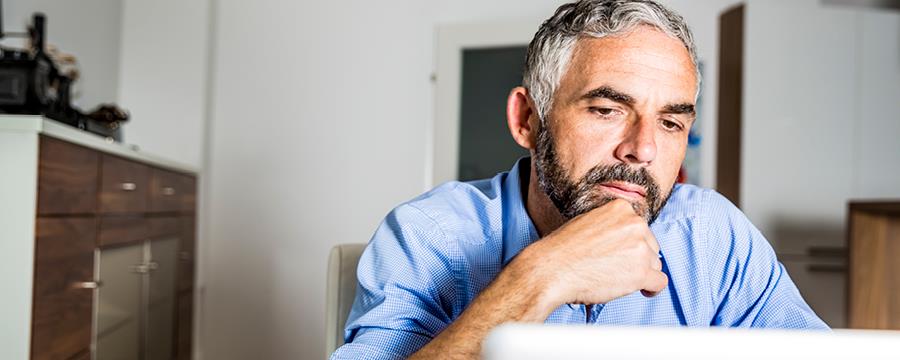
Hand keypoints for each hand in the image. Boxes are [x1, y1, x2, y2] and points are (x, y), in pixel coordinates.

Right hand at [520, 199, 667, 305]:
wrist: (551, 269)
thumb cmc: (564, 249)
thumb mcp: (588, 222)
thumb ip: (611, 226)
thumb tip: (626, 241)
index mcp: (621, 208)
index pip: (640, 228)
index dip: (631, 244)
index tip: (619, 254)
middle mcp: (635, 224)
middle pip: (651, 246)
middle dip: (638, 258)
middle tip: (615, 268)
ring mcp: (640, 248)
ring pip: (654, 265)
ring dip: (640, 273)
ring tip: (615, 278)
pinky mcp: (641, 272)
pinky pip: (659, 283)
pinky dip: (651, 289)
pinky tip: (640, 290)